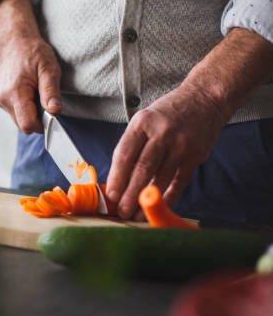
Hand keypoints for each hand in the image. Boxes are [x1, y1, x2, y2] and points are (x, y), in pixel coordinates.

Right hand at [0, 0, 61, 133]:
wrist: (15, 42)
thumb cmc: (32, 52)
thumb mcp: (48, 68)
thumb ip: (50, 91)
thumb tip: (54, 111)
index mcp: (15, 92)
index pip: (27, 124)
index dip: (43, 124)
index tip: (51, 113)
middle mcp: (3, 99)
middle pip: (23, 125)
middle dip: (37, 118)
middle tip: (45, 99)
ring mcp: (0, 100)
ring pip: (20, 120)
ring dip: (31, 112)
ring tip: (36, 93)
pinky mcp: (1, 100)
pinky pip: (16, 113)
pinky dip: (26, 108)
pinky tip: (29, 92)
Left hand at [105, 83, 227, 219]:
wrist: (204, 98)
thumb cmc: (166, 115)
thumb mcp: (144, 121)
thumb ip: (132, 147)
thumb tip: (118, 181)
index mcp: (142, 123)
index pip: (125, 154)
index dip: (116, 177)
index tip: (110, 196)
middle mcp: (161, 133)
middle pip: (142, 168)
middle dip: (130, 193)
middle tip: (122, 212)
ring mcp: (181, 144)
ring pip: (161, 177)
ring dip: (148, 199)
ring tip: (137, 216)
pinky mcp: (196, 155)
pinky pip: (179, 181)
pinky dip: (169, 197)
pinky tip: (159, 208)